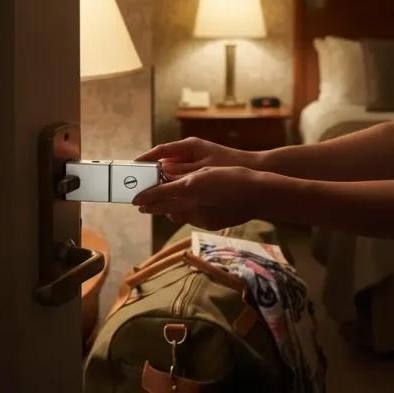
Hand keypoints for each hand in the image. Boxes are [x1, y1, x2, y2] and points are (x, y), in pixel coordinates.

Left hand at [133, 166, 267, 229]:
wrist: (258, 194)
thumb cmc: (235, 175)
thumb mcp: (207, 169)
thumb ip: (184, 174)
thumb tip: (165, 173)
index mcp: (192, 184)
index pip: (161, 192)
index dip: (146, 196)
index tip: (135, 199)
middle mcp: (194, 202)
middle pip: (164, 207)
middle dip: (151, 207)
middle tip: (141, 206)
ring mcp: (202, 216)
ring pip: (177, 216)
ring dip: (168, 211)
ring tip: (163, 206)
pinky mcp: (209, 224)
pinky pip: (191, 219)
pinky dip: (187, 213)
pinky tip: (191, 207)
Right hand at [136, 137, 258, 179]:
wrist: (252, 169)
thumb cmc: (229, 166)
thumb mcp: (203, 170)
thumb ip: (182, 172)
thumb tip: (161, 173)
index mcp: (189, 146)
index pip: (161, 151)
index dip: (146, 159)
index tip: (133, 167)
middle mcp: (190, 150)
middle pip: (164, 160)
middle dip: (151, 172)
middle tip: (137, 184)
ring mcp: (195, 158)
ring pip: (172, 169)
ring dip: (162, 179)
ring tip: (150, 191)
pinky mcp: (200, 167)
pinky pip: (181, 174)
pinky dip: (174, 182)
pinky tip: (170, 194)